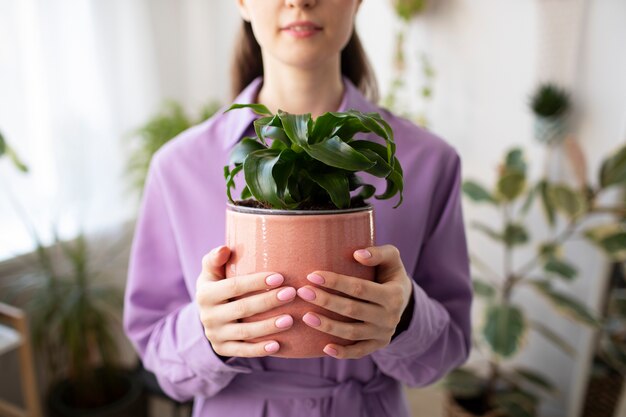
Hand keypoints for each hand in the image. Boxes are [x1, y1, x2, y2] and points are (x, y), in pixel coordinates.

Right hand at [195, 245, 296, 356]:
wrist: (208, 314)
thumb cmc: (218, 284)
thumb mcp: (211, 271)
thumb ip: (215, 258)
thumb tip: (224, 248)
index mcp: (205, 294)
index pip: (233, 287)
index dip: (256, 282)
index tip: (280, 277)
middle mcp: (207, 316)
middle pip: (242, 309)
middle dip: (268, 301)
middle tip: (291, 294)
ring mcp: (215, 335)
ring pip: (245, 332)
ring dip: (268, 326)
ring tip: (290, 319)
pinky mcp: (222, 349)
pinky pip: (243, 351)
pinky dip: (260, 350)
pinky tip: (278, 345)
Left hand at [296, 244, 413, 358]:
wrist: (404, 299)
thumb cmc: (389, 273)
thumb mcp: (391, 258)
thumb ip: (378, 253)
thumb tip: (357, 254)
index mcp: (393, 294)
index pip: (360, 288)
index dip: (336, 282)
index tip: (313, 275)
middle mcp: (390, 317)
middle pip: (352, 310)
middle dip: (326, 301)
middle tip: (303, 292)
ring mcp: (384, 334)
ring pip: (352, 333)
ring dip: (328, 326)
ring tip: (306, 316)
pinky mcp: (378, 345)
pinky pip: (359, 351)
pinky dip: (343, 353)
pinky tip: (324, 348)